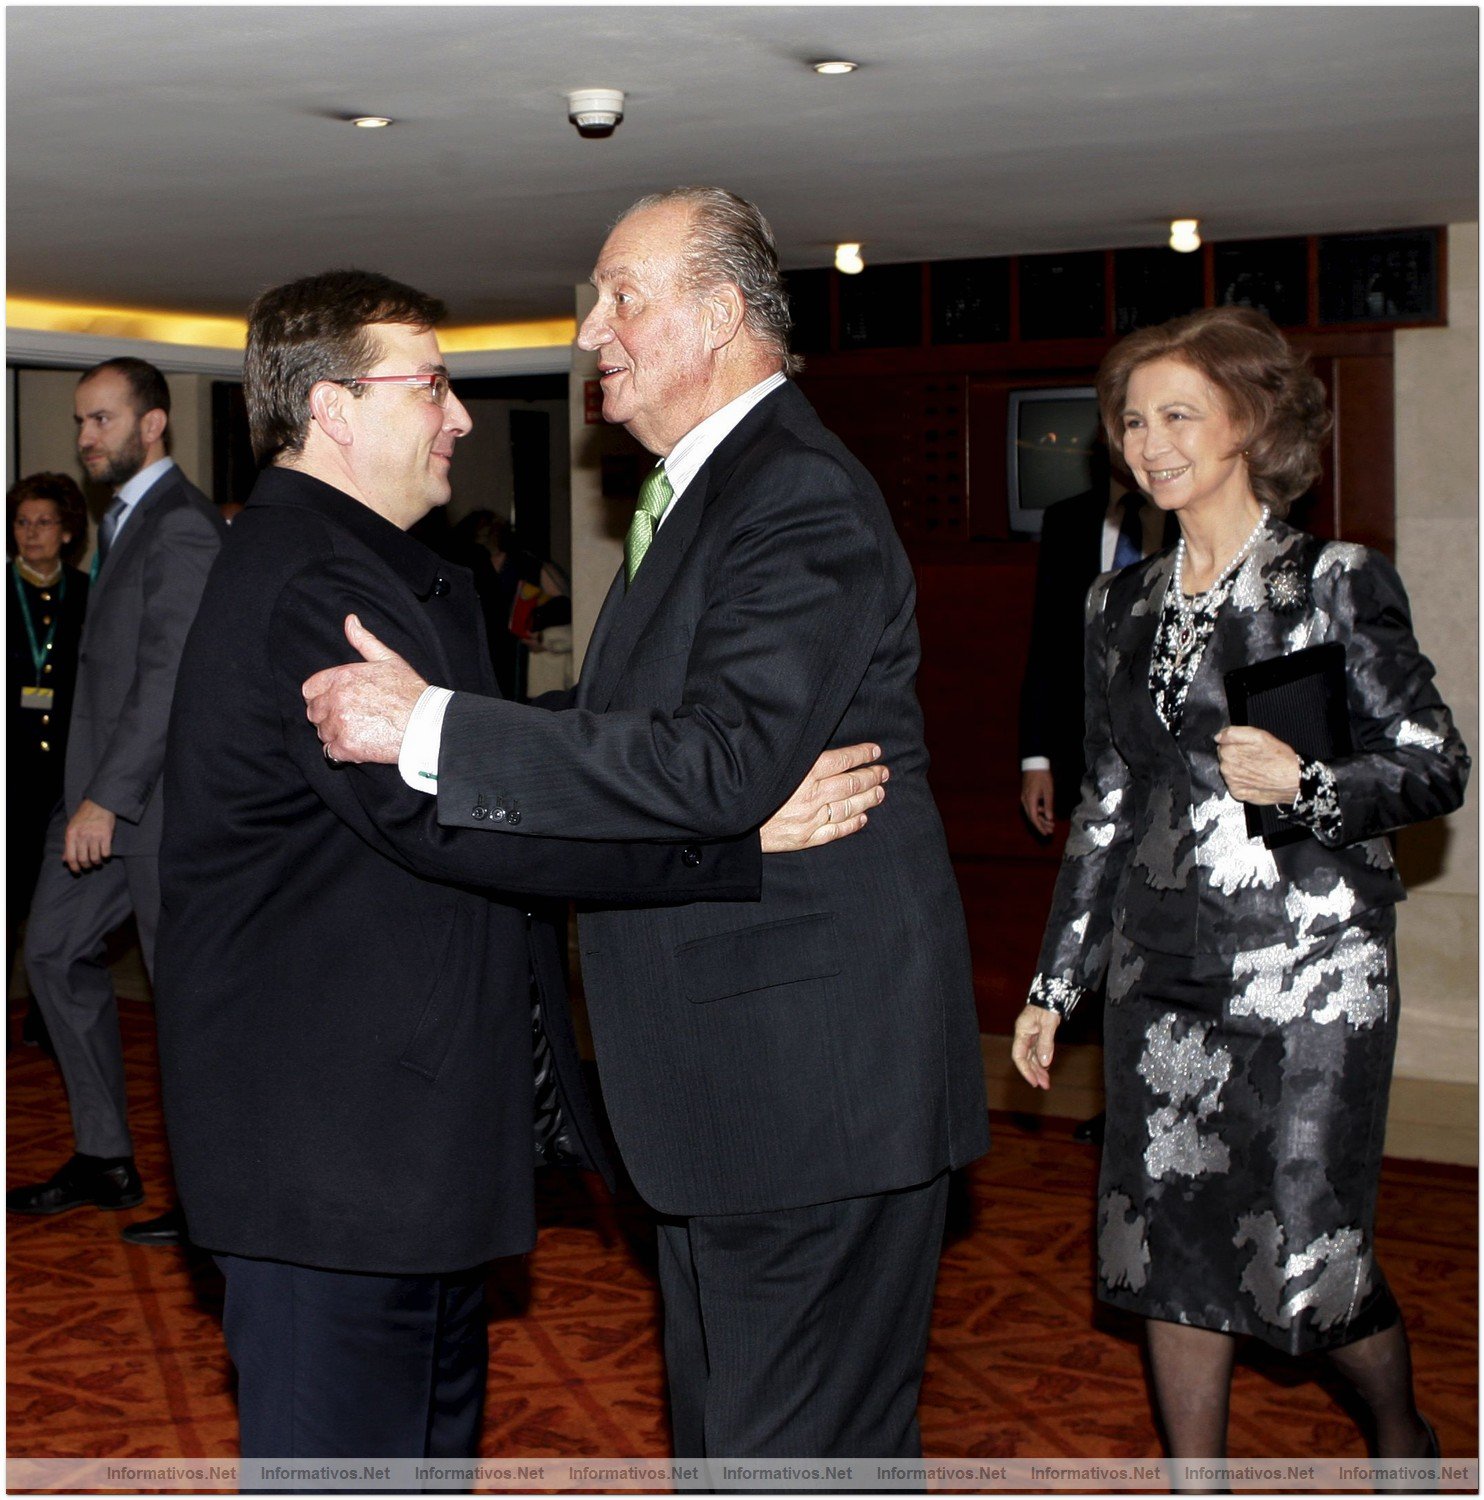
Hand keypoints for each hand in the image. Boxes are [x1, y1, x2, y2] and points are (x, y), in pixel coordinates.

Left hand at [63, 798, 115, 872]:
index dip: (73, 867)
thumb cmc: (84, 816)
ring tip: (97, 862)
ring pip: (95, 857)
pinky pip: (106, 852)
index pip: (71, 857)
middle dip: (86, 866)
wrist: (99, 804)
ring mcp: (95, 836)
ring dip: (96, 863)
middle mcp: (82, 836)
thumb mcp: (72, 828)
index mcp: (71, 835)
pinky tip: (105, 855)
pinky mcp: (106, 835)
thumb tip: (65, 859)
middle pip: (83, 859)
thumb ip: (68, 844)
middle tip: (88, 867)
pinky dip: (106, 856)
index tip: (77, 871)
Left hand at [302, 614, 427, 764]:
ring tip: (360, 732)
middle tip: (352, 720)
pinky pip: (331, 752)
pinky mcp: (346, 746)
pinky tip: (361, 746)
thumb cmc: (410, 691)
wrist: (426, 723)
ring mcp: (340, 723)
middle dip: (328, 717)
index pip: (309, 690)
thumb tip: (350, 621)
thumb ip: (364, 641)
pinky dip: (343, 752)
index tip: (337, 703)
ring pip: (322, 733)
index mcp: (342, 676)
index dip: (321, 698)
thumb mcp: (389, 659)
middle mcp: (336, 699)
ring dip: (336, 735)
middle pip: (313, 713)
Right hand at [760, 742, 887, 852]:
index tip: (875, 751)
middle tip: (884, 772)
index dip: (861, 754)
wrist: (729, 818)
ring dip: (868, 798)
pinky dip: (852, 824)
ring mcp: (810, 818)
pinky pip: (835, 831)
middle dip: (871, 776)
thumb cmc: (749, 785)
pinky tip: (862, 819)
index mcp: (804, 772)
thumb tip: (819, 747)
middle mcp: (811, 795)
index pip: (842, 760)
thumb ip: (797, 756)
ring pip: (849, 807)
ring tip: (880, 792)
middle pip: (851, 783)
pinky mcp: (804, 838)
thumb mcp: (772, 761)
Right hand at [1011, 1004, 1060, 1089]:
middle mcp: (1024, 1035)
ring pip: (1032, 1056)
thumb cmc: (1048, 1006)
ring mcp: (1031, 1035)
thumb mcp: (1048, 1024)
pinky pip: (1038, 1051)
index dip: (1025, 1070)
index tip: (1034, 1081)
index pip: (1019, 1056)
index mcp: (1022, 1031)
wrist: (1052, 994)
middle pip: (1025, 1058)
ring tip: (1047, 1082)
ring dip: (1038, 1069)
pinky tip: (1046, 1069)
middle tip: (1043, 1085)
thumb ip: (1046, 1043)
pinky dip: (1042, 1061)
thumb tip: (1044, 1062)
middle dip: (1034, 1072)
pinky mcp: (1038, 1035)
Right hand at [1020, 769, 1055, 835]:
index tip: (1047, 833)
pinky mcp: (1026, 795)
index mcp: (1030, 800)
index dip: (1040, 827)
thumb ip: (1048, 805)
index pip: (1034, 818)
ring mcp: (1024, 798)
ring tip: (1050, 823)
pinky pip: (1031, 807)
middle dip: (1041, 825)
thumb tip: (1049, 818)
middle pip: (1032, 817)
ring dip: (1040, 819)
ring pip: (1031, 813)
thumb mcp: (1048, 791)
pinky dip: (1038, 812)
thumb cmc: (1043, 776)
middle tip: (1051, 830)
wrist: (1034, 764)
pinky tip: (1045, 812)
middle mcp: (1025, 801)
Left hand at [1215, 725, 1301, 804]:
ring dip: (1239, 769)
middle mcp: (1226, 768)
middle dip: (1237, 756)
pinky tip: (1254, 779)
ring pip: (1229, 771)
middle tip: (1254, 757)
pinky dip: (1242, 782)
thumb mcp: (1259, 736)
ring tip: (1257, 768)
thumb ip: (1234, 733)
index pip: (1222, 744)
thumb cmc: (1279, 759)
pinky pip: (1234, 785)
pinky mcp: (1237, 793)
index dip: (1236, 743)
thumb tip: (1218, 736)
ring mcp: (1231, 782)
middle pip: (1225, 758)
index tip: (1247, 747)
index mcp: (1229, 752)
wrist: (1293, 781)